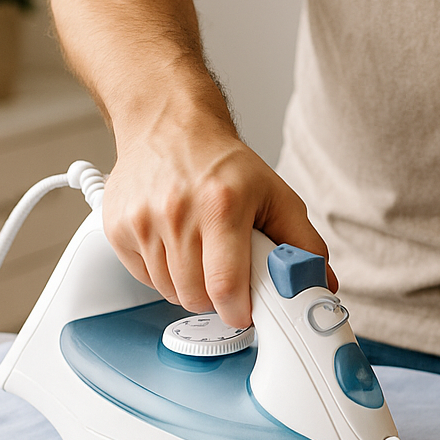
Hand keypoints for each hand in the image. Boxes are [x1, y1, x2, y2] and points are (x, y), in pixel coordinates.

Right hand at [103, 117, 336, 328]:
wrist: (169, 126)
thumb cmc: (223, 164)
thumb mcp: (277, 195)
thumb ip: (304, 243)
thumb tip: (321, 282)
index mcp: (222, 205)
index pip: (225, 286)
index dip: (239, 312)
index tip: (247, 313)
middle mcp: (177, 212)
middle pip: (195, 297)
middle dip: (217, 299)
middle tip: (228, 277)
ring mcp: (142, 220)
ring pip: (169, 293)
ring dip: (190, 287)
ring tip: (202, 255)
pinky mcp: (118, 228)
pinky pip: (145, 278)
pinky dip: (164, 274)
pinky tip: (176, 247)